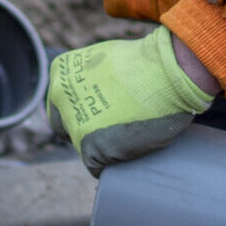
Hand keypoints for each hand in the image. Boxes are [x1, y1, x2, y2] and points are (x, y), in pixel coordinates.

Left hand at [46, 28, 215, 176]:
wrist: (166, 74)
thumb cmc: (147, 63)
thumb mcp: (106, 59)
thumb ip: (92, 75)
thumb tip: (96, 89)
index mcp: (61, 72)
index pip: (61, 105)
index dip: (81, 114)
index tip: (99, 119)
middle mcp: (60, 96)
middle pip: (68, 126)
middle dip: (87, 131)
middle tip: (113, 133)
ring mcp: (73, 122)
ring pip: (82, 147)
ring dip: (102, 148)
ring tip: (128, 140)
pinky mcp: (89, 147)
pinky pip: (96, 166)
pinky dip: (111, 166)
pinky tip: (127, 157)